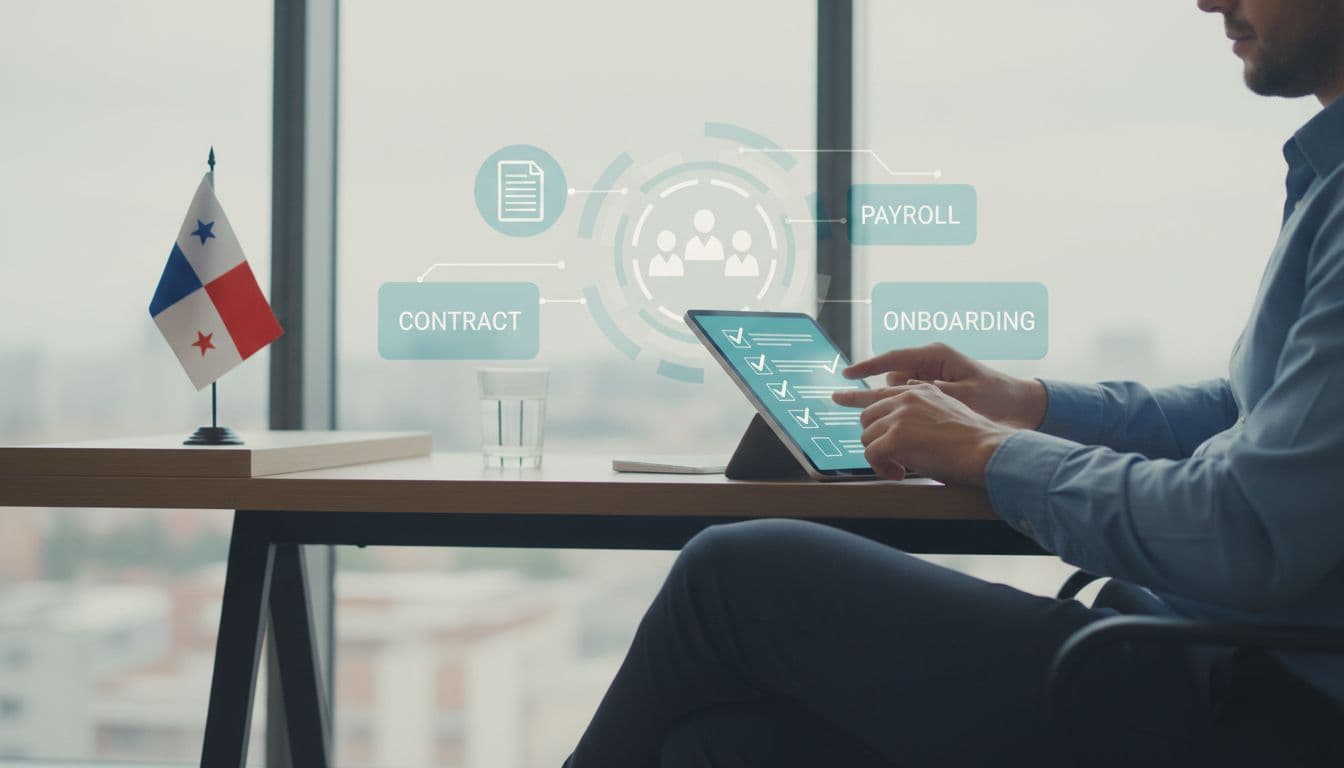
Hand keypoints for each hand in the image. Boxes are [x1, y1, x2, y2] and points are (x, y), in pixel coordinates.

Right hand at [835, 342, 1046, 428]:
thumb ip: (928, 391)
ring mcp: (934, 377)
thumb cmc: (997, 399)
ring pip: (899, 392)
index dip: (867, 366)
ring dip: (896, 409)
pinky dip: (907, 413)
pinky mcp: (938, 391)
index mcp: (936, 356)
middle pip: (890, 377)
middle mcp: (932, 363)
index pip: (893, 358)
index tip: (846, 374)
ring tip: (902, 428)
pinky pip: (911, 400)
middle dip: (872, 396)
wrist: (1024, 407)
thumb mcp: (961, 394)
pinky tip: (914, 429)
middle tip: (841, 400)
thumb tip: (899, 391)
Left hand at [836, 382, 1015, 484]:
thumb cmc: (974, 440)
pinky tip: (899, 474)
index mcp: (920, 391)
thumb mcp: (949, 410)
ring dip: (880, 457)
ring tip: (900, 468)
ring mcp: (900, 415)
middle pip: (868, 418)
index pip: (880, 392)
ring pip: (867, 437)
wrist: (986, 450)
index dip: (856, 397)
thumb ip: (926, 406)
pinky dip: (881, 468)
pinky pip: (872, 455)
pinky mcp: (896, 436)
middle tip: (892, 458)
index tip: (838, 398)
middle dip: (875, 439)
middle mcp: (907, 397)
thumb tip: (908, 405)